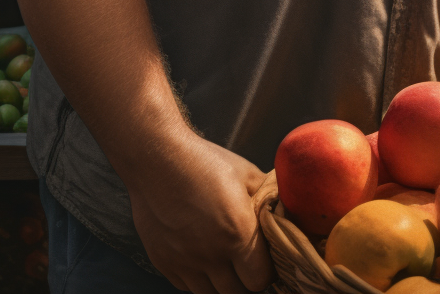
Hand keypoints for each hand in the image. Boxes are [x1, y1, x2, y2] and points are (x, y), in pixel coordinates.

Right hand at [124, 129, 274, 293]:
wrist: (157, 159)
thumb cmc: (204, 162)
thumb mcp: (246, 174)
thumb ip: (266, 199)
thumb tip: (282, 211)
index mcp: (238, 234)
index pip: (260, 279)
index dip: (267, 270)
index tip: (266, 258)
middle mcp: (210, 255)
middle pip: (236, 291)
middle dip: (246, 278)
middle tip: (247, 260)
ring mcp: (184, 262)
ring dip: (221, 282)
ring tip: (224, 259)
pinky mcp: (163, 262)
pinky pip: (186, 285)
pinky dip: (197, 277)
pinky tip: (201, 256)